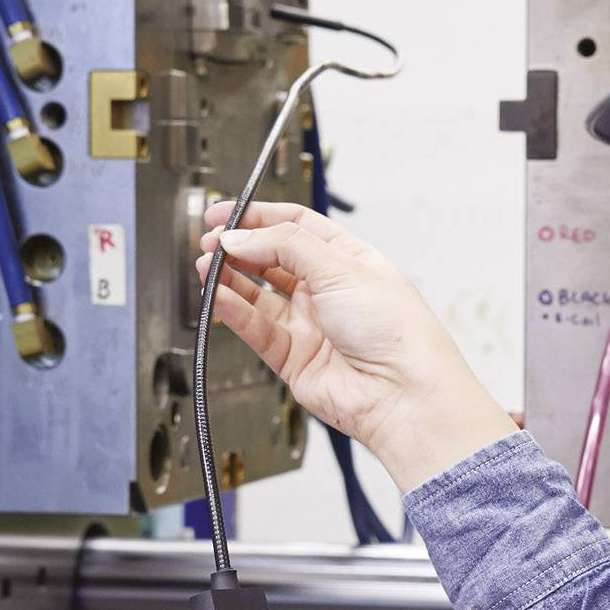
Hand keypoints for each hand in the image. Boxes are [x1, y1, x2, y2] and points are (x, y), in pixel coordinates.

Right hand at [197, 201, 514, 492]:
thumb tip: (242, 236)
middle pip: (272, 258)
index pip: (295, 227)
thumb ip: (287, 247)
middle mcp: (328, 291)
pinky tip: (217, 295)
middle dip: (239, 247)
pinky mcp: (293, 358)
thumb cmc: (397, 332)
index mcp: (349, 260)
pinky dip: (233, 310)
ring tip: (206, 266)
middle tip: (211, 241)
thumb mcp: (343, 268)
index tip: (225, 214)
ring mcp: (310, 325)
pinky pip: (255, 328)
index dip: (258, 217)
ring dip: (229, 278)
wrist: (404, 395)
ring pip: (258, 294)